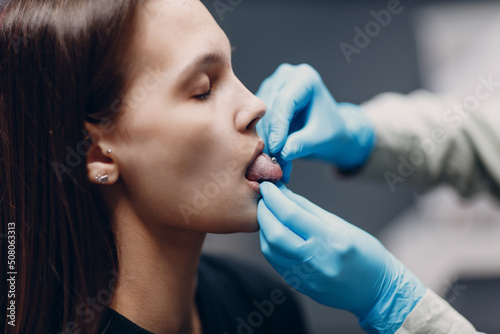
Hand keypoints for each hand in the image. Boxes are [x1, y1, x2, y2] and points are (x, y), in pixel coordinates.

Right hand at [256, 64, 374, 181]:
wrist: (328, 131)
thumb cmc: (330, 131)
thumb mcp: (320, 139)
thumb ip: (302, 144)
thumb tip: (281, 154)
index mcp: (305, 78)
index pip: (284, 101)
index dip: (278, 126)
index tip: (276, 149)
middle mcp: (285, 77)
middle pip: (269, 108)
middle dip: (270, 137)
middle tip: (273, 163)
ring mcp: (272, 86)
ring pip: (259, 116)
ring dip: (264, 141)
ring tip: (273, 164)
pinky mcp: (263, 100)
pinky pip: (256, 122)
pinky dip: (262, 140)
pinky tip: (268, 157)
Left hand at [257, 182, 425, 332]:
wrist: (376, 290)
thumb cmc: (364, 251)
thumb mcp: (340, 224)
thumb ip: (307, 209)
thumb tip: (282, 192)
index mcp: (332, 240)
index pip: (291, 215)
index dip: (273, 197)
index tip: (266, 185)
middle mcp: (318, 261)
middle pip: (274, 234)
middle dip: (263, 212)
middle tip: (262, 198)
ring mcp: (308, 278)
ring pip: (270, 249)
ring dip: (263, 228)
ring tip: (267, 213)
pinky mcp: (301, 287)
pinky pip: (276, 262)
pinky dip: (270, 244)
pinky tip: (274, 232)